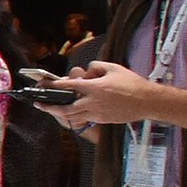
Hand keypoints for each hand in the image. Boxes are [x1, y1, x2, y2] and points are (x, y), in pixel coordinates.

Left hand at [44, 59, 161, 130]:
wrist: (148, 102)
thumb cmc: (132, 83)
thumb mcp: (113, 68)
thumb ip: (95, 66)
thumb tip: (86, 71)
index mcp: (94, 87)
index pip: (68, 86)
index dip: (53, 85)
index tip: (43, 84)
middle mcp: (92, 102)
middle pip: (65, 108)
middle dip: (49, 107)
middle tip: (38, 104)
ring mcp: (96, 113)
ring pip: (72, 116)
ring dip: (58, 113)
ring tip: (49, 109)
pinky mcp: (101, 120)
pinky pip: (83, 119)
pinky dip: (73, 116)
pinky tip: (69, 112)